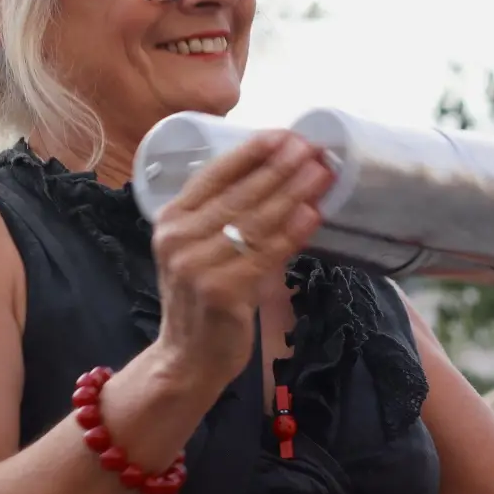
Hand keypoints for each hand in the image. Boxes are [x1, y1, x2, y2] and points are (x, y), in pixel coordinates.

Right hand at [149, 130, 335, 390]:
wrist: (187, 358)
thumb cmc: (201, 299)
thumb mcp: (198, 250)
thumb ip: (223, 218)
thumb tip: (279, 177)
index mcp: (171, 220)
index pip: (214, 175)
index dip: (251, 152)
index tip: (284, 135)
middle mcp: (178, 238)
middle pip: (239, 194)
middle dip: (281, 168)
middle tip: (313, 149)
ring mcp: (197, 266)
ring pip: (255, 221)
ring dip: (293, 193)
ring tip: (322, 174)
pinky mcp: (221, 291)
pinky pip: (265, 254)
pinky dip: (292, 232)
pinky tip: (313, 215)